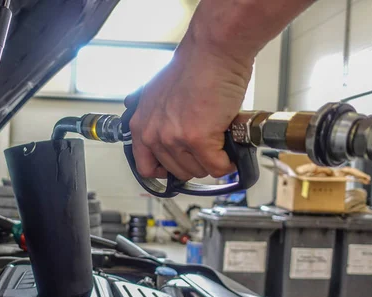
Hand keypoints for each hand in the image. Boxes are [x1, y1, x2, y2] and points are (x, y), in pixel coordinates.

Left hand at [128, 34, 253, 180]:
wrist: (213, 51)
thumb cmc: (193, 66)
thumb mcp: (157, 93)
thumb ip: (155, 116)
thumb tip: (158, 129)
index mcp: (141, 125)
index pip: (146, 167)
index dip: (166, 170)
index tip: (179, 166)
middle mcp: (153, 134)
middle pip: (177, 171)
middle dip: (196, 162)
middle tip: (208, 147)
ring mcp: (174, 139)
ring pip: (198, 170)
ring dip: (213, 161)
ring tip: (219, 141)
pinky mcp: (198, 140)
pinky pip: (217, 167)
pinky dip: (227, 162)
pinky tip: (230, 149)